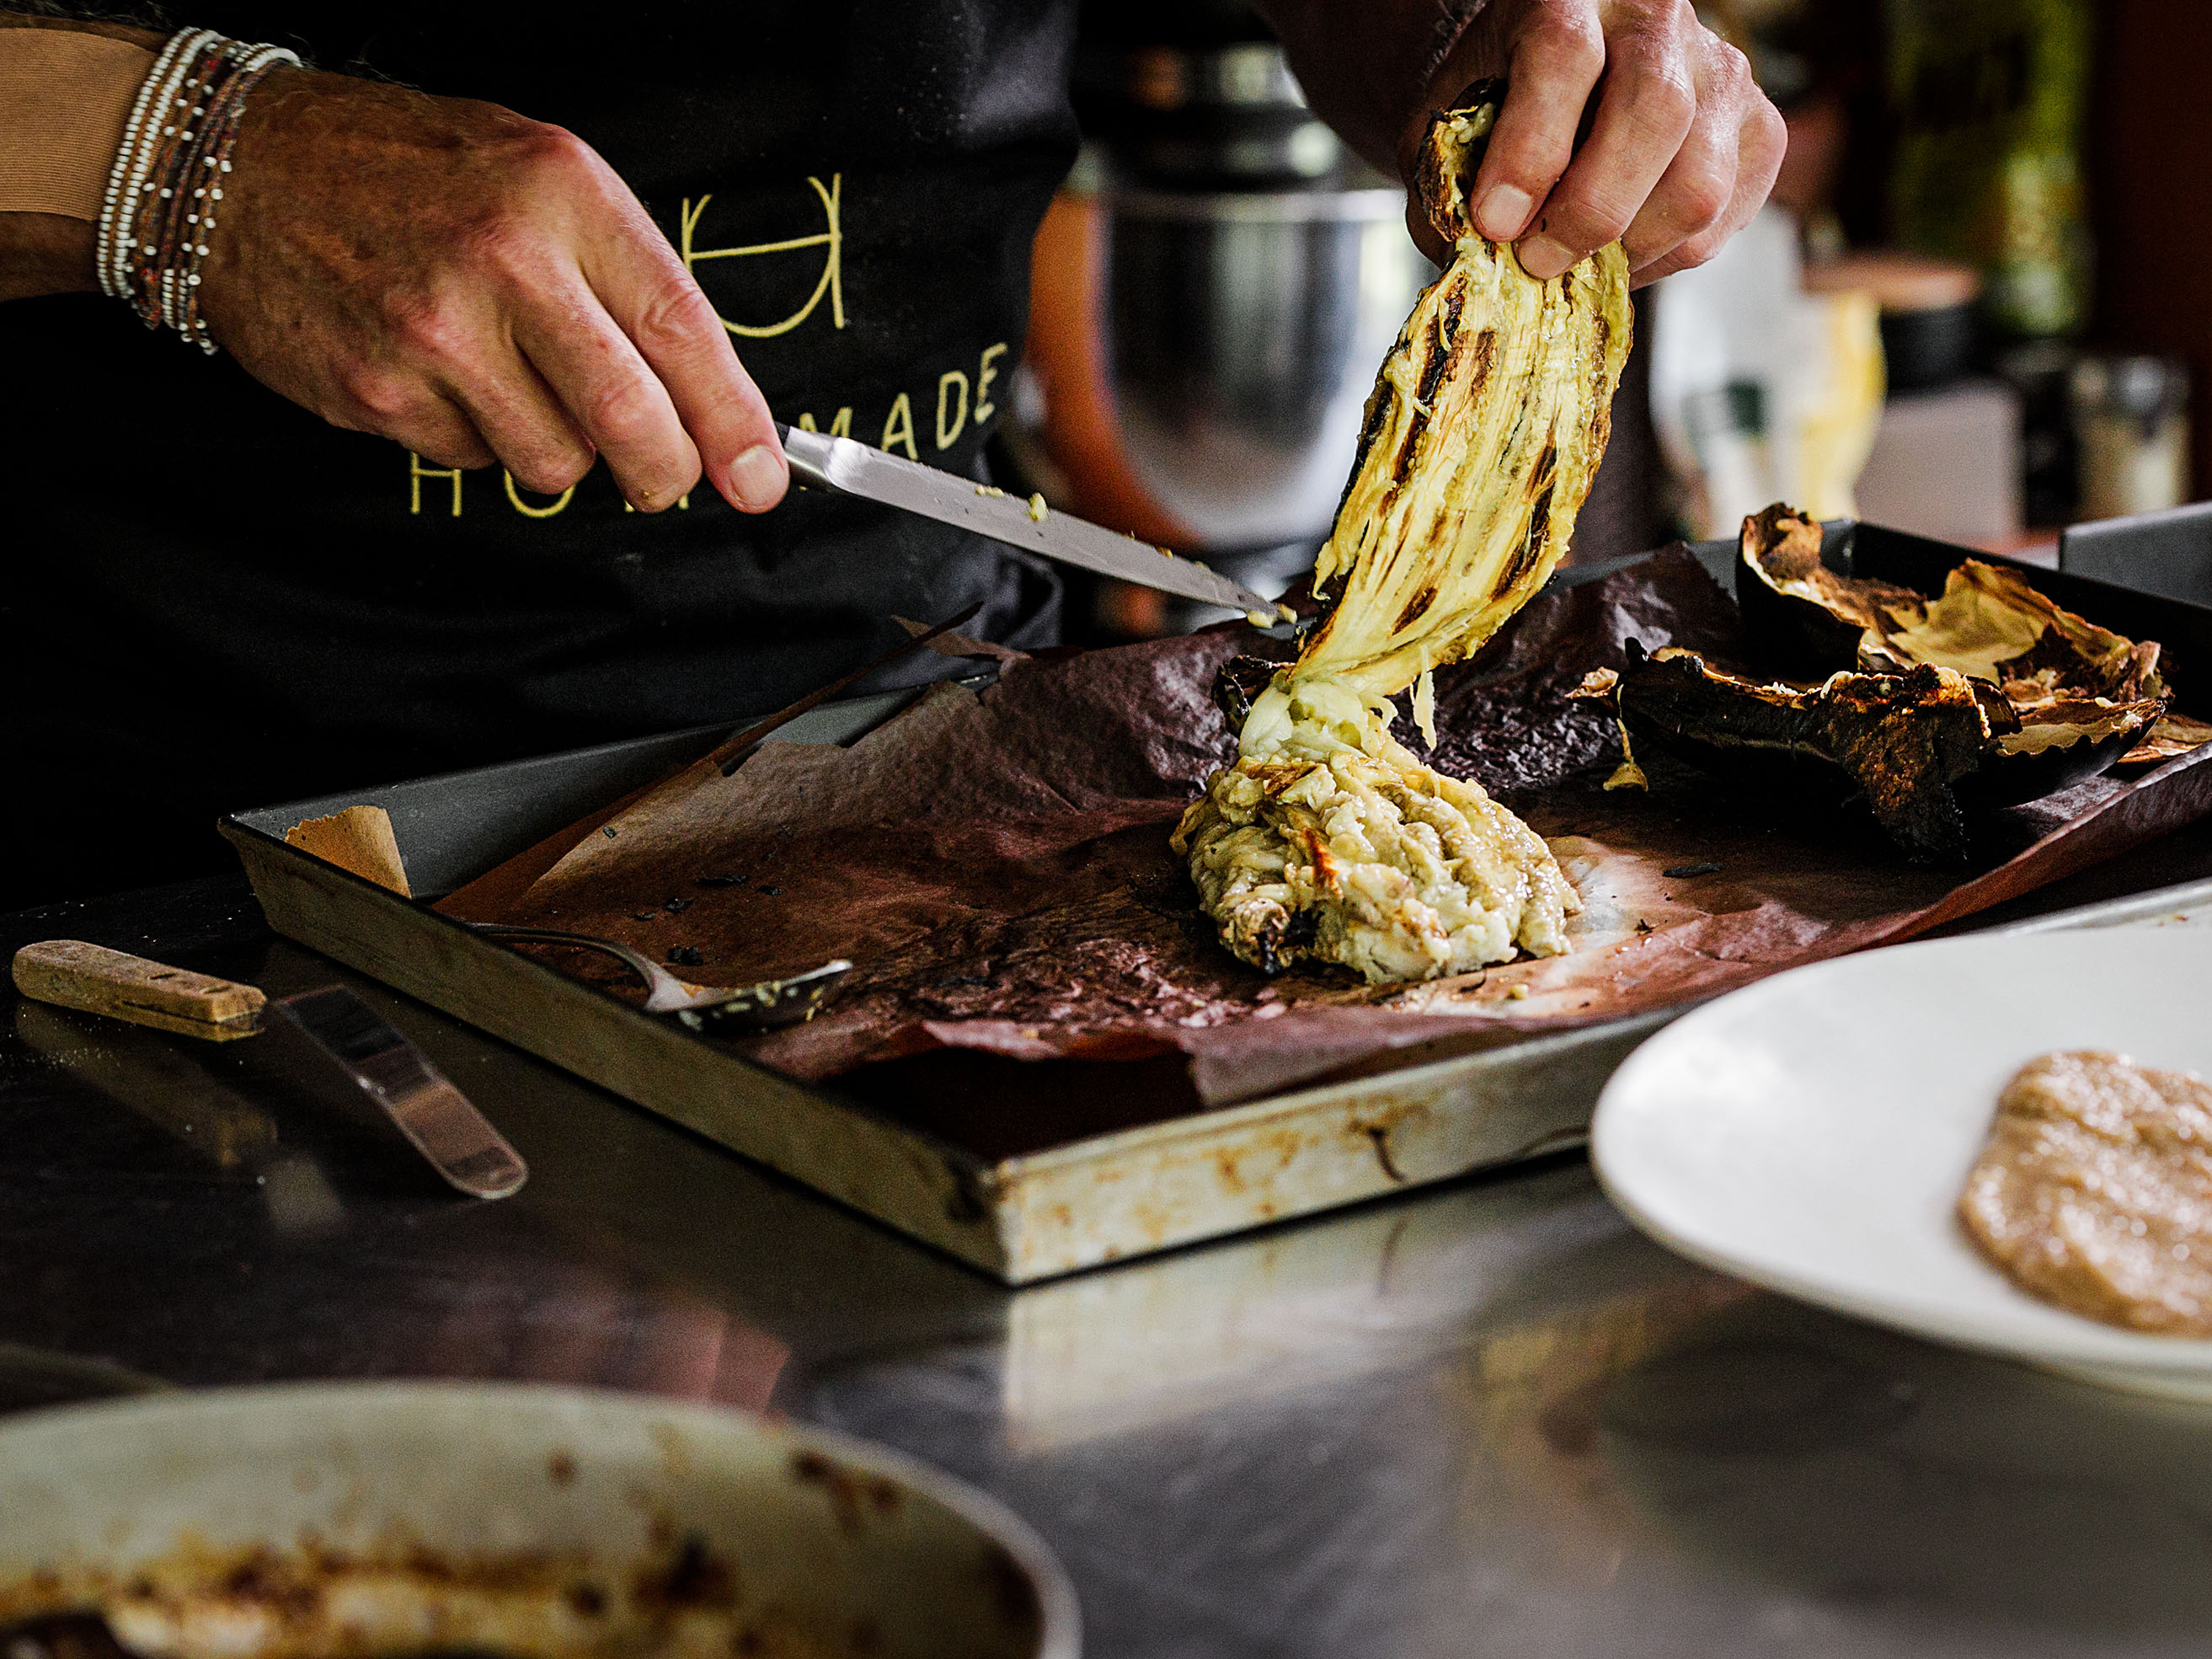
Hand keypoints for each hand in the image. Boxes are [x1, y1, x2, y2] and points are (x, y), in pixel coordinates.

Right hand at [202, 70, 786, 511]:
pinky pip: (473, 461)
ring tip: (515, 380)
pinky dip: (477, 439)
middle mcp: (505, 261)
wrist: (237, 166)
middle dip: (666, 472)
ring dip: (558, 448)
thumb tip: (708, 396)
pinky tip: (444, 376)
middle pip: (632, 420)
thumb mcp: (535, 174)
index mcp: (563, 194)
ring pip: (555, 461)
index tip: (761, 475)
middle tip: (665, 479)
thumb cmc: (405, 169)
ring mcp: (437, 333)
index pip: (682, 330)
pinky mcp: (382, 392)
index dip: (734, 420)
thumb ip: (622, 275)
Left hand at [1402, 0, 1784, 287]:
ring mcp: (1722, 71)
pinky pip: (1727, 216)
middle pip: (1655, 112)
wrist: (1568, 69)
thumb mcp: (1456, 119)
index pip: (1564, 55)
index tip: (1495, 224)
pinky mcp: (1760, 126)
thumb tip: (1474, 255)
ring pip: (1700, 183)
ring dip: (1630, 250)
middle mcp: (1659, 18)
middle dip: (1591, 212)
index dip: (1530, 150)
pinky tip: (1623, 251)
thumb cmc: (1504, 99)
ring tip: (1579, 266)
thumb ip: (1453, 179)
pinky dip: (1669, 257)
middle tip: (1539, 262)